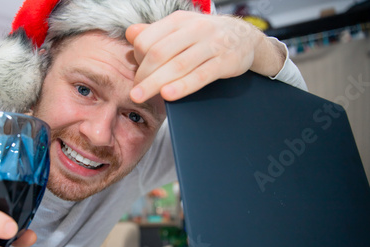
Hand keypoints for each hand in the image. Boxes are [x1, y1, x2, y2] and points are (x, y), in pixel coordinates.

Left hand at [126, 11, 285, 102]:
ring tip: (140, 96)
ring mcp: (211, 44)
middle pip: (159, 53)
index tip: (136, 73)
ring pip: (178, 65)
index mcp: (179, 21)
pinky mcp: (226, 61)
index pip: (148, 39)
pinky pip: (200, 75)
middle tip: (135, 92)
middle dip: (143, 75)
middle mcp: (194, 29)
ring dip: (155, 83)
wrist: (245, 36)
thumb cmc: (206, 36)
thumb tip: (131, 34)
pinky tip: (168, 94)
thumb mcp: (180, 29)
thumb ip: (155, 33)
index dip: (137, 58)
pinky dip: (182, 86)